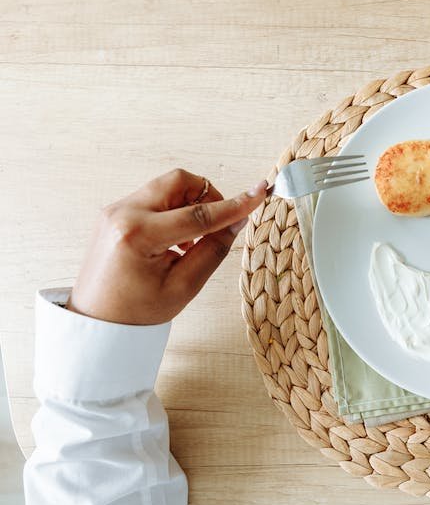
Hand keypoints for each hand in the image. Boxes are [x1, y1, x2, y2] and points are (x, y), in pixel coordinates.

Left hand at [68, 169, 267, 324]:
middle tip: (216, 225)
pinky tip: (175, 240)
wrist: (96, 322)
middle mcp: (123, 214)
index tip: (259, 193)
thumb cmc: (136, 312)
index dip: (234, 206)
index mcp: (138, 235)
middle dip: (206, 195)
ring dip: (189, 205)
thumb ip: (213, 250)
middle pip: (179, 181)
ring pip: (167, 186)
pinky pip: (153, 197)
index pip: (198, 214)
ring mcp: (115, 210)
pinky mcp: (114, 212)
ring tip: (189, 242)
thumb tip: (237, 222)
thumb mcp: (184, 287)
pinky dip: (173, 210)